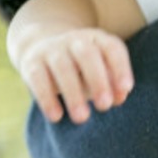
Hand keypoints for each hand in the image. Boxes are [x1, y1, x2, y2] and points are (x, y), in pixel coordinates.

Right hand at [16, 28, 133, 123]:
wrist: (41, 48)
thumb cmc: (81, 67)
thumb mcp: (99, 71)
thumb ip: (112, 84)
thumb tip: (120, 98)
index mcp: (97, 39)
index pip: (112, 48)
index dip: (121, 67)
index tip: (126, 89)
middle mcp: (75, 40)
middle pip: (87, 55)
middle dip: (97, 80)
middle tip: (104, 106)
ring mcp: (52, 49)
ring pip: (63, 67)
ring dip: (73, 94)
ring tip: (82, 118)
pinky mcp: (31, 63)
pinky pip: (38, 79)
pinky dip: (47, 98)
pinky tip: (56, 117)